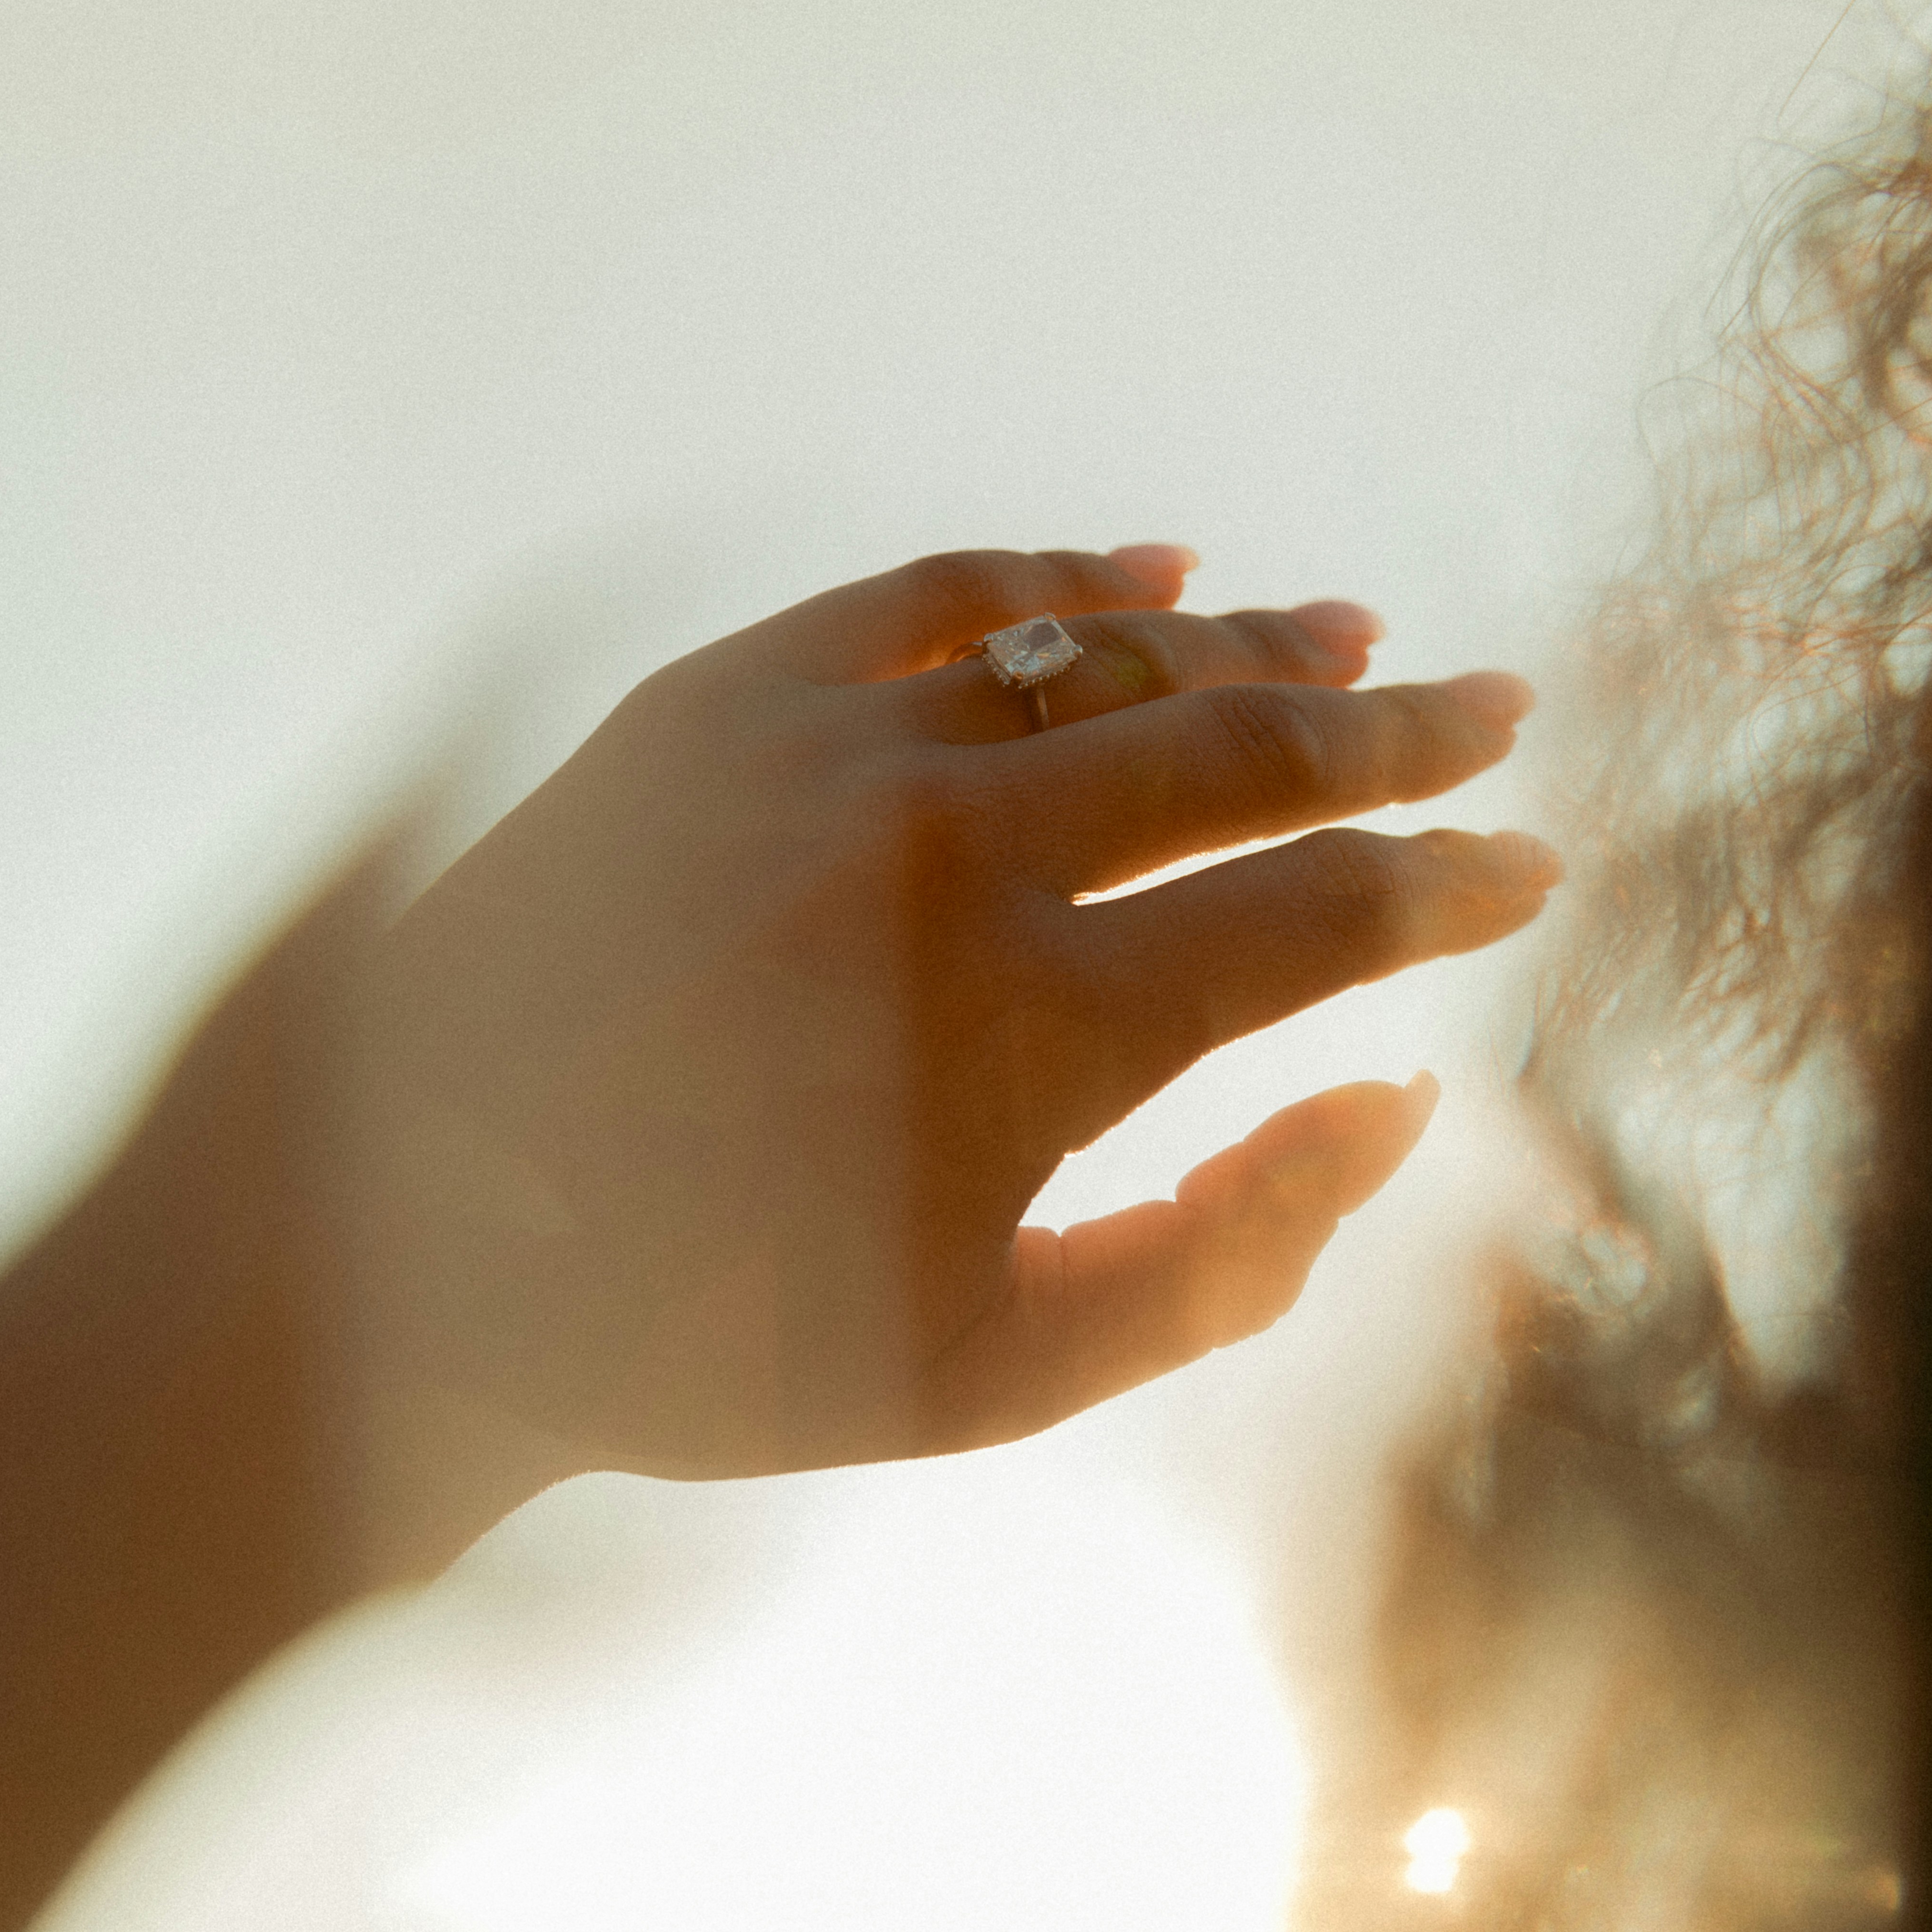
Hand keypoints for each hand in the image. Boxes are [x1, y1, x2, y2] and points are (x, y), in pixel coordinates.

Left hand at [348, 542, 1559, 1493]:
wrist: (405, 1243)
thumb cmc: (712, 1337)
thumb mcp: (998, 1370)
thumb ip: (1229, 1256)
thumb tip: (1400, 1109)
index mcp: (1040, 1033)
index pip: (1318, 921)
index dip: (1448, 887)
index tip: (1526, 864)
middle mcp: (955, 861)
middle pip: (1245, 754)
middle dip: (1397, 736)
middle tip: (1495, 712)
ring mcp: (831, 759)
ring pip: (1103, 658)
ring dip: (1252, 648)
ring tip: (1356, 643)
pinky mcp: (717, 703)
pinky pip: (930, 600)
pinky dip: (1056, 573)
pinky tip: (1157, 561)